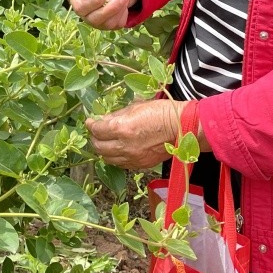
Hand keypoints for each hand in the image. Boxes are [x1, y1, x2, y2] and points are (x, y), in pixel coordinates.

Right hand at [68, 0, 140, 29]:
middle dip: (110, 8)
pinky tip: (122, 3)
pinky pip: (116, 25)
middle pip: (93, 19)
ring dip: (118, 9)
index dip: (95, 0)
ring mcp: (95, 20)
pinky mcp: (107, 25)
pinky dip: (123, 14)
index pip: (80, 7)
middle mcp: (83, 12)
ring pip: (106, 24)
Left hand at [86, 99, 208, 170]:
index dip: (91, 125)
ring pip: (107, 159)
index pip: (97, 130)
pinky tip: (117, 151)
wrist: (181, 128)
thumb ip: (118, 115)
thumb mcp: (136, 107)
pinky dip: (115, 158)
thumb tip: (104, 119)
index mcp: (122, 128)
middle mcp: (124, 145)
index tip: (90, 121)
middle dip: (94, 138)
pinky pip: (121, 164)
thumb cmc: (161, 112)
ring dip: (103, 150)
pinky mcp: (140, 165)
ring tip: (104, 142)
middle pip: (99, 147)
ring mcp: (132, 157)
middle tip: (96, 132)